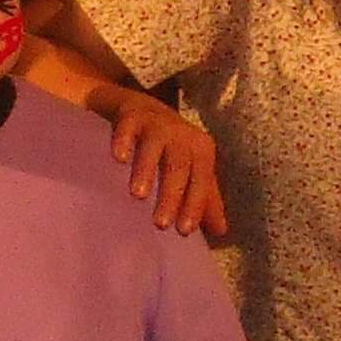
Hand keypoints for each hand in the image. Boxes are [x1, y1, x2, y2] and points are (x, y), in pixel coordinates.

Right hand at [105, 88, 225, 238]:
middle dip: (170, 195)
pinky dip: (123, 141)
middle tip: (160, 224)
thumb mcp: (191, 170)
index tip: (183, 231)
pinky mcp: (130, 115)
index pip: (200, 180)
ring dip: (146, 169)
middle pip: (178, 167)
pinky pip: (127, 127)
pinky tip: (119, 158)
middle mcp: (181, 134)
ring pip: (153, 147)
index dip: (194, 205)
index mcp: (200, 150)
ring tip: (138, 195)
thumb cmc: (171, 147)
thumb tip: (221, 231)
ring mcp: (155, 123)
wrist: (143, 109)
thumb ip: (204, 199)